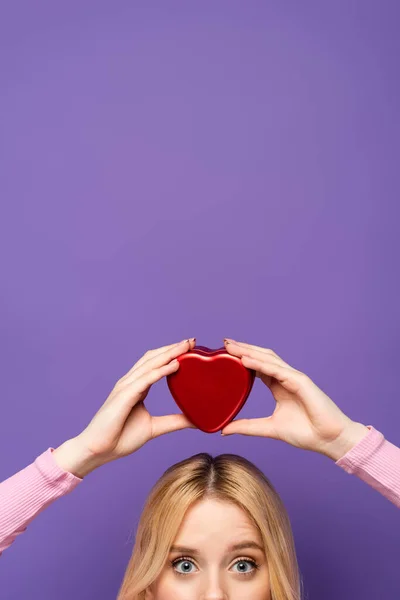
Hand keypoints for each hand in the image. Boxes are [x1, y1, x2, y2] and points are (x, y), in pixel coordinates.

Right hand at [53, 338, 195, 476]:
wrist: (96, 451)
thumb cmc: (120, 438)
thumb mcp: (154, 428)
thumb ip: (174, 421)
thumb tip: (196, 420)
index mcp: (136, 387)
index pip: (155, 363)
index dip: (171, 354)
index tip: (190, 347)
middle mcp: (130, 382)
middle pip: (153, 358)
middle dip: (172, 348)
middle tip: (192, 340)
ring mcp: (126, 387)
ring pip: (150, 364)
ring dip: (169, 353)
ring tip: (186, 346)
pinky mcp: (124, 396)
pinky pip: (146, 379)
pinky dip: (161, 370)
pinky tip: (175, 365)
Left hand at [221, 339, 368, 460]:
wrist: (330, 440)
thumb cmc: (306, 433)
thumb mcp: (269, 428)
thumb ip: (248, 427)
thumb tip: (224, 429)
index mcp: (279, 386)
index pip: (258, 366)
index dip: (242, 358)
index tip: (224, 353)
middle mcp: (286, 378)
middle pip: (261, 357)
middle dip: (243, 349)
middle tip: (224, 343)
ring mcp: (294, 378)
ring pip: (268, 359)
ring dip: (249, 351)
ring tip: (231, 347)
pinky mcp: (301, 382)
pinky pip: (278, 370)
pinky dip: (261, 364)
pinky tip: (246, 361)